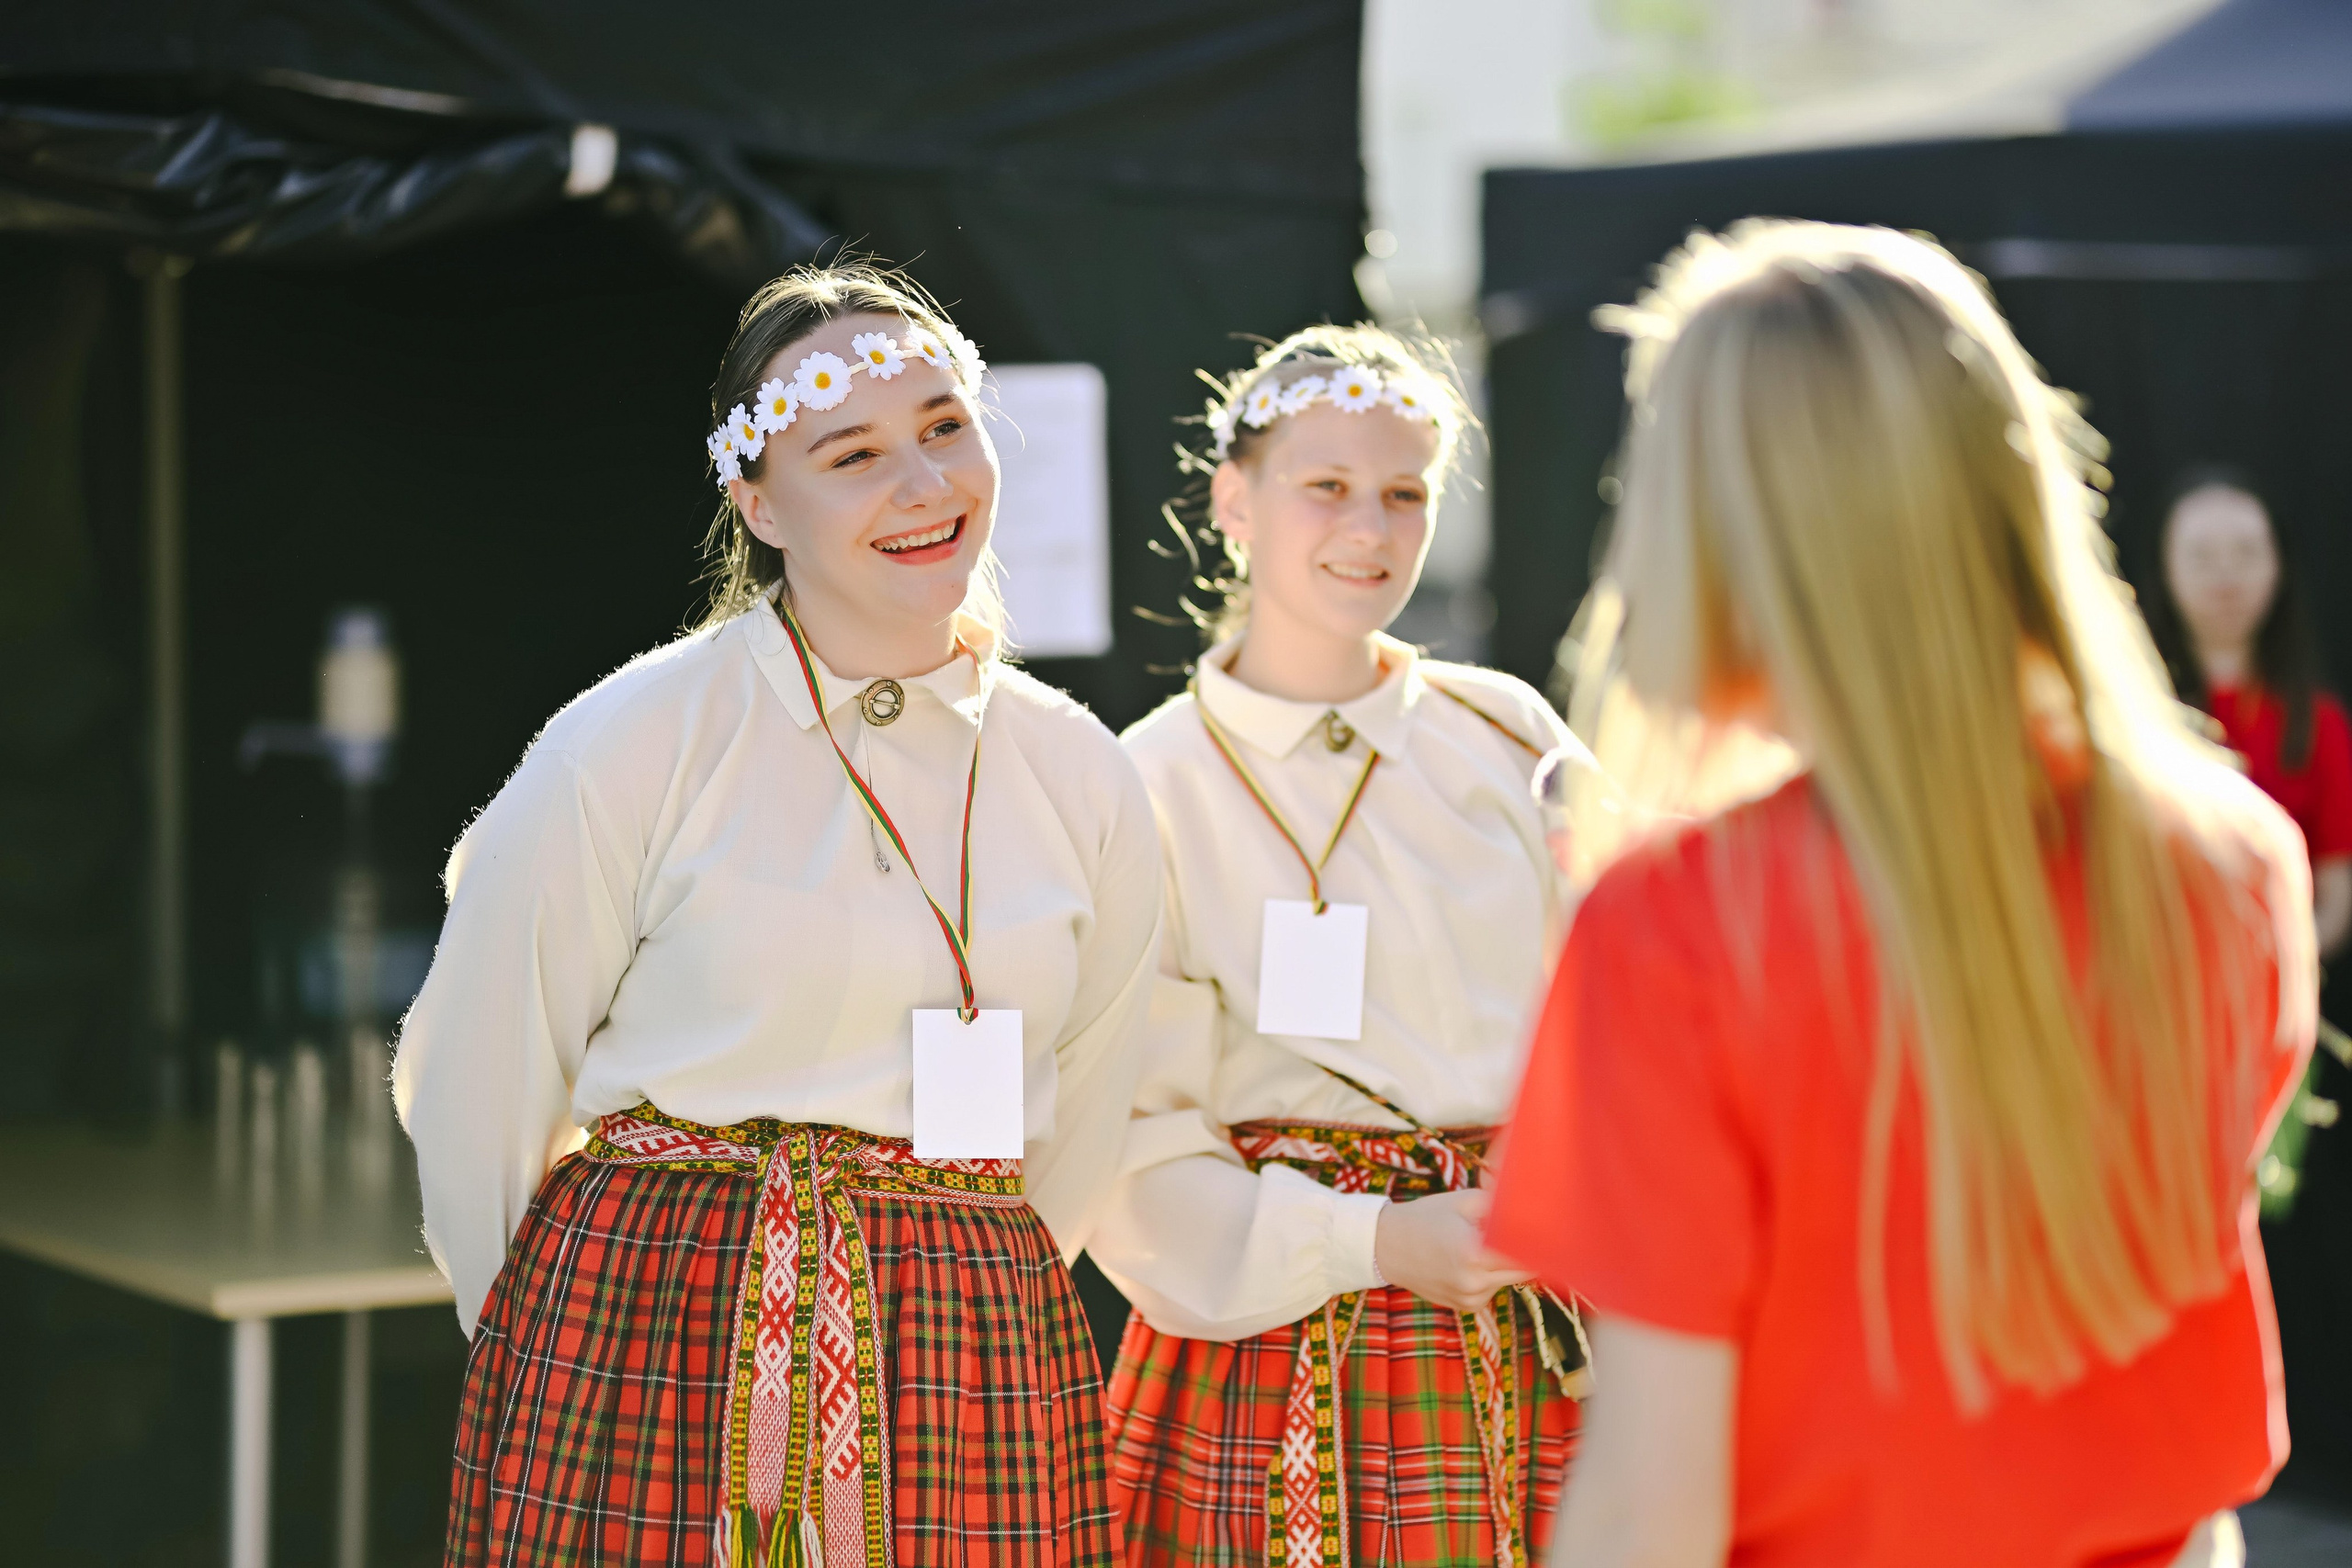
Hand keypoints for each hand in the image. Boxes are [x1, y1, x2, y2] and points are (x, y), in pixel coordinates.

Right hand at [1373, 1188, 1533, 1312]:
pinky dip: (1491, 1276)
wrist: (1385, 1245)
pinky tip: (1471, 1261)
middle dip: (1529, 1252)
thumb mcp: (1464, 1201)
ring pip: (1509, 1281)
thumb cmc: (1426, 1216)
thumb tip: (1538, 1205)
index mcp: (1475, 1253)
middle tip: (1531, 1231)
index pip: (1528, 1254)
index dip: (1543, 1241)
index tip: (1554, 1229)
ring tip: (1484, 1243)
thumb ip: (1503, 1205)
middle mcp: (1475, 1282)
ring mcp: (1470, 1299)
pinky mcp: (1466, 1308)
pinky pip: (1493, 1290)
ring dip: (1508, 1264)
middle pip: (1525, 1271)